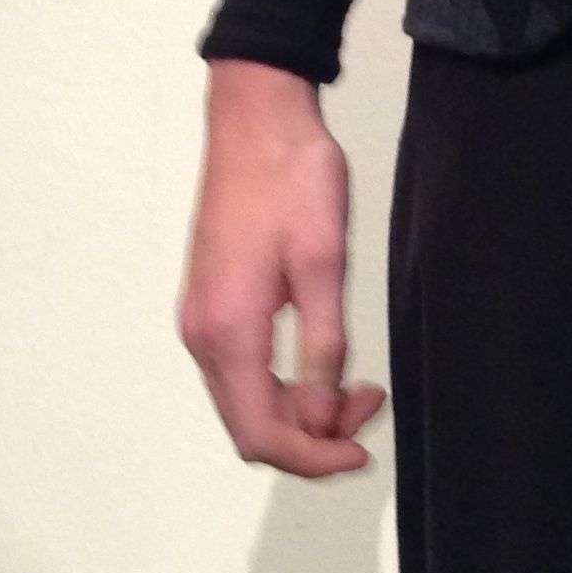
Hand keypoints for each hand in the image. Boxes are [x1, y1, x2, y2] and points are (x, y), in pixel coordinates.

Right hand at [179, 61, 387, 477]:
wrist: (257, 116)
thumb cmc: (292, 179)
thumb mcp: (324, 265)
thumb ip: (323, 349)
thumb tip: (322, 417)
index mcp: (227, 332)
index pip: (263, 434)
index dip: (314, 456)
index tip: (362, 450)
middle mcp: (202, 335)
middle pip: (250, 425)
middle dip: (312, 433)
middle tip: (370, 405)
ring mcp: (201, 317)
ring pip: (245, 399)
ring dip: (299, 408)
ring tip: (357, 384)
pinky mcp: (211, 300)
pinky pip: (241, 368)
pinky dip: (281, 380)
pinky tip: (323, 359)